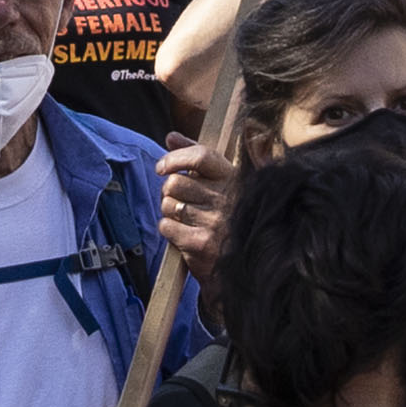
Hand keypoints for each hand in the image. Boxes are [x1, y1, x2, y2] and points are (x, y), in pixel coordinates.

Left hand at [155, 136, 237, 281]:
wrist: (244, 270)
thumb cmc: (230, 222)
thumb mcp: (223, 187)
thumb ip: (197, 159)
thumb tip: (171, 136)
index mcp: (235, 181)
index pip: (201, 156)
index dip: (176, 158)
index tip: (162, 167)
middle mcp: (227, 200)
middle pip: (176, 182)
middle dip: (170, 193)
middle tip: (180, 203)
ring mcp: (215, 222)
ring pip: (168, 204)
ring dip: (170, 212)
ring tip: (187, 221)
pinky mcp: (202, 243)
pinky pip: (166, 226)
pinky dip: (169, 230)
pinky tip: (184, 235)